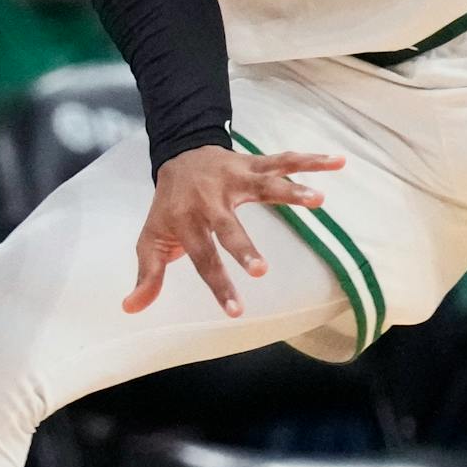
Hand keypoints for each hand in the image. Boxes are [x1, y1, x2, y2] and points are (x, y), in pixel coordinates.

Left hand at [125, 144, 345, 315]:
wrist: (178, 155)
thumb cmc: (169, 207)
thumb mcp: (152, 240)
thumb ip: (148, 276)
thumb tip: (130, 309)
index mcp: (187, 221)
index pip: (202, 257)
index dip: (218, 284)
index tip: (236, 311)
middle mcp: (211, 199)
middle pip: (229, 226)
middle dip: (244, 247)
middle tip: (261, 270)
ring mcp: (234, 177)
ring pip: (264, 184)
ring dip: (292, 190)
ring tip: (319, 199)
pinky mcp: (252, 163)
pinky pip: (283, 160)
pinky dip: (311, 160)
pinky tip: (336, 162)